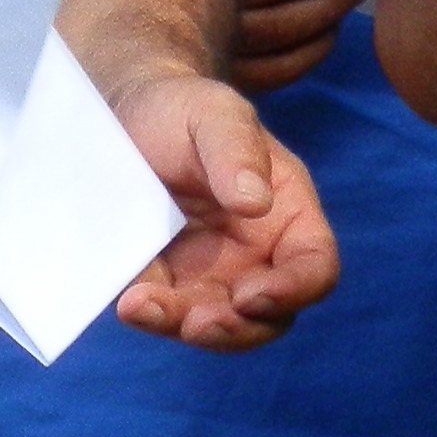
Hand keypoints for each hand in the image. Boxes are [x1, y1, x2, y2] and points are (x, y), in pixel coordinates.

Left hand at [104, 71, 341, 351]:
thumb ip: (236, 148)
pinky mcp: (163, 283)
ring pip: (212, 324)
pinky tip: (126, 295)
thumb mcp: (212, 112)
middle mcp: (256, 255)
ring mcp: (209, 275)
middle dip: (234, 328)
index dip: (294, 290)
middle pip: (265, 316)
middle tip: (196, 322)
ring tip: (141, 306)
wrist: (123, 115)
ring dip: (182, 324)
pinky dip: (148, 312)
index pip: (314, 268)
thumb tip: (256, 203)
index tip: (252, 295)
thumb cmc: (182, 108)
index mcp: (288, 216)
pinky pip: (162, 311)